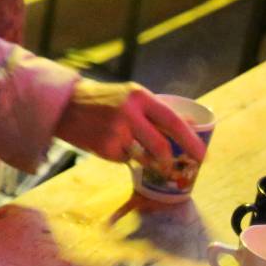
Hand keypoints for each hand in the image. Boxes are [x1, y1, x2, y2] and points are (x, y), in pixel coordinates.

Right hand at [54, 78, 200, 170]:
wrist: (63, 104)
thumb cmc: (103, 100)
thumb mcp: (130, 97)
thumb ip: (156, 111)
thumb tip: (191, 125)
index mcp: (139, 97)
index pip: (173, 121)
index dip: (191, 141)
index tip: (202, 156)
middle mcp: (128, 113)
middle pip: (161, 146)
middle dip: (171, 161)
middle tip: (176, 168)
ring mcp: (115, 131)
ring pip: (144, 157)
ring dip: (147, 161)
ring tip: (140, 154)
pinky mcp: (103, 146)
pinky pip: (124, 159)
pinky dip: (123, 156)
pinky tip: (111, 144)